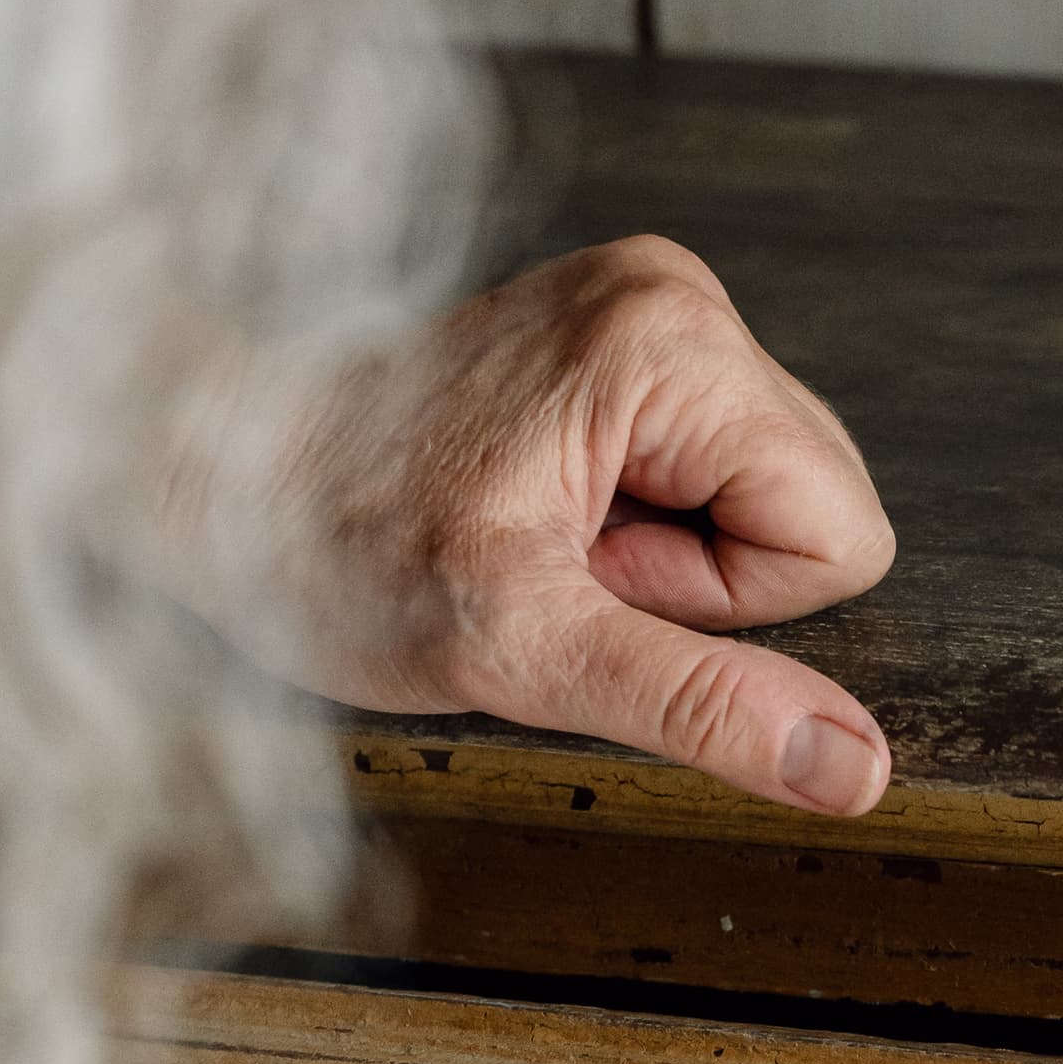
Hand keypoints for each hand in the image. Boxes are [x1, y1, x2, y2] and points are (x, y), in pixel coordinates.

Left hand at [214, 235, 896, 812]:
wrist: (210, 469)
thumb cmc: (330, 544)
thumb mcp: (522, 650)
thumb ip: (702, 703)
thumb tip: (853, 765)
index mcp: (676, 344)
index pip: (838, 537)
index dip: (721, 604)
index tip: (589, 574)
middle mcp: (676, 298)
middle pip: (808, 505)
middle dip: (692, 574)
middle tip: (555, 558)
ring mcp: (644, 308)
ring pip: (760, 494)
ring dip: (659, 549)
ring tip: (538, 532)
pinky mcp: (614, 336)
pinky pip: (701, 465)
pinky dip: (630, 514)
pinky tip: (538, 506)